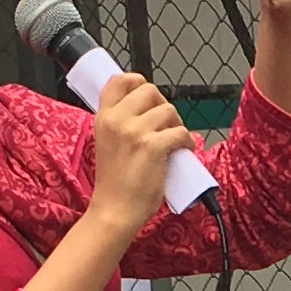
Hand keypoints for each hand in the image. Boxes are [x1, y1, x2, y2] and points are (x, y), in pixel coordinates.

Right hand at [85, 70, 185, 231]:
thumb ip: (120, 124)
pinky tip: (182, 150)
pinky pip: (180, 132)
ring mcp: (135, 131)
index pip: (118, 80)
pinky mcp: (153, 146)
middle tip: (165, 123)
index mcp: (103, 117)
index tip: (147, 97)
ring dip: (176, 124)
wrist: (115, 210)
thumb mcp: (107, 143)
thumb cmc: (114, 182)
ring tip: (173, 140)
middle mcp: (117, 119)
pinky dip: (187, 141)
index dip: (137, 82)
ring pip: (168, 110)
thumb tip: (146, 111)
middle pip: (149, 90)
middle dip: (162, 104)